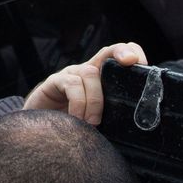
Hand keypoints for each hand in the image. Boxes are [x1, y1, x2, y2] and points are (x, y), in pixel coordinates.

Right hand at [23, 41, 147, 124]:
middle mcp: (86, 71)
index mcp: (100, 79)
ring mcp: (70, 74)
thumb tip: (136, 127)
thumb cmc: (71, 124)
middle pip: (107, 52)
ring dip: (95, 101)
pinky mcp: (54, 82)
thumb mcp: (96, 119)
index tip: (144, 64)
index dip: (132, 52)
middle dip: (122, 52)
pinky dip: (79, 103)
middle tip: (133, 63)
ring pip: (90, 74)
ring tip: (93, 123)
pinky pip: (71, 85)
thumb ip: (110, 116)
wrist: (38, 130)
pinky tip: (78, 120)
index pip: (118, 57)